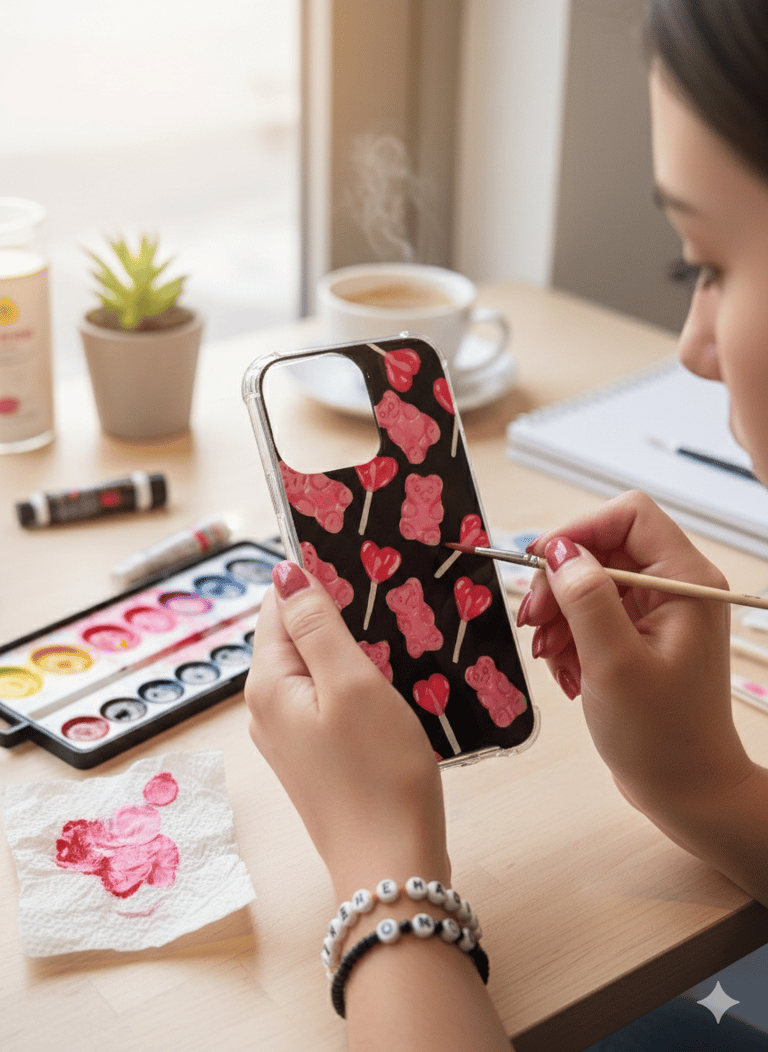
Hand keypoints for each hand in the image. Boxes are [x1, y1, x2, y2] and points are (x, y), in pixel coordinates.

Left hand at [245, 561, 449, 899]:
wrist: (390, 864)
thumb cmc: (377, 773)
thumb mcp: (351, 684)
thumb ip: (315, 625)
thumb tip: (283, 571)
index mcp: (267, 684)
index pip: (277, 605)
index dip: (313, 576)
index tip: (357, 558)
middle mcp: (267, 708)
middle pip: (294, 635)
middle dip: (334, 611)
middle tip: (386, 597)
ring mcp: (290, 735)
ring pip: (314, 667)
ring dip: (348, 647)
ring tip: (394, 633)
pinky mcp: (315, 755)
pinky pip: (327, 698)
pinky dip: (354, 680)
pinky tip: (388, 681)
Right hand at [519, 491, 752, 809]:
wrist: (686, 792)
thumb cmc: (664, 737)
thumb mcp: (614, 663)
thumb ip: (586, 598)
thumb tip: (556, 551)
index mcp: (686, 581)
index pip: (628, 515)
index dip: (579, 532)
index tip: (539, 565)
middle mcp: (675, 588)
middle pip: (602, 549)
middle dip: (559, 583)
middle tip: (533, 621)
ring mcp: (657, 613)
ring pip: (589, 583)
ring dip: (559, 615)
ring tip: (549, 656)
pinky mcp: (638, 637)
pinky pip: (590, 615)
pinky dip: (568, 638)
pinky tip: (566, 672)